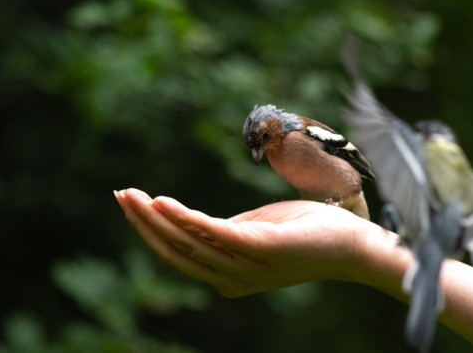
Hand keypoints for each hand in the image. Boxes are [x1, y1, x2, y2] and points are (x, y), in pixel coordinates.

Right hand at [114, 189, 399, 296]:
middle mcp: (232, 277)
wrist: (353, 244)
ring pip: (186, 243)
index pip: (179, 253)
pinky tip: (163, 202)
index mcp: (229, 273)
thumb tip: (195, 220)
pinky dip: (184, 218)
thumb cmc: (309, 233)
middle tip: (120, 195)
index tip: (131, 202)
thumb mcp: (259, 230)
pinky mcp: (260, 248)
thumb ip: (228, 230)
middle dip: (143, 223)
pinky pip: (213, 233)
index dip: (151, 229)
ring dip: (154, 218)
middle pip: (174, 251)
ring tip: (131, 195)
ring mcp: (245, 265)